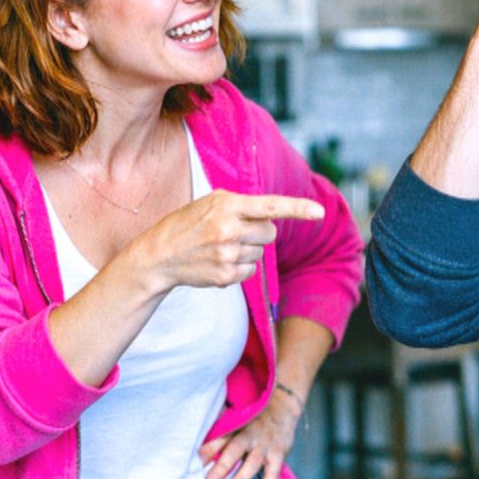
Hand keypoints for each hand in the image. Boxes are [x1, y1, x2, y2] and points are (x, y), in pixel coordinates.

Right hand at [142, 190, 322, 289]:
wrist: (159, 255)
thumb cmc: (188, 224)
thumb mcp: (211, 202)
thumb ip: (242, 205)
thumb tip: (273, 215)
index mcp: (227, 205)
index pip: (270, 206)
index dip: (298, 209)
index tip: (319, 212)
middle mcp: (229, 229)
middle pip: (270, 233)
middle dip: (259, 232)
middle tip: (234, 231)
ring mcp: (227, 255)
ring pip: (260, 253)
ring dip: (247, 250)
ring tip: (219, 246)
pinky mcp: (225, 276)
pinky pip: (251, 271)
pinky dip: (240, 267)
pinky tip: (218, 261)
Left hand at [198, 385, 303, 478]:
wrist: (283, 405)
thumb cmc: (252, 418)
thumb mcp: (237, 421)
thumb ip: (220, 436)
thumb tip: (199, 457)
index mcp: (237, 425)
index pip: (220, 437)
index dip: (208, 449)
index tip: (196, 462)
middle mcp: (251, 434)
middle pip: (235, 450)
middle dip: (222, 467)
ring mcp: (266, 445)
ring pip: (253, 463)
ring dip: (240, 478)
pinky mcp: (279, 455)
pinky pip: (272, 475)